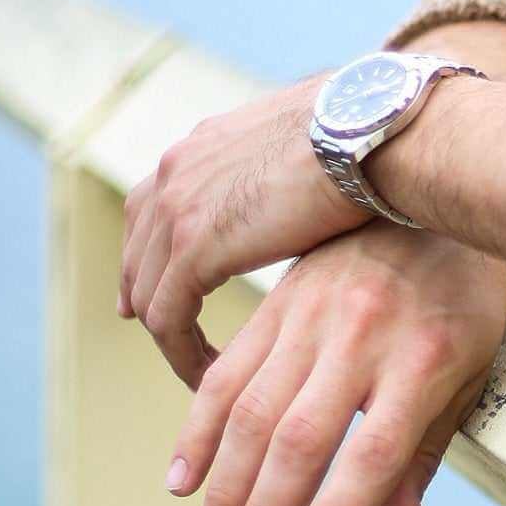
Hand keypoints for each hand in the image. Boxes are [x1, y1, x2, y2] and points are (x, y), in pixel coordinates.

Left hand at [121, 74, 369, 385]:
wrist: (367, 131)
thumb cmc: (367, 136)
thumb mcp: (313, 146)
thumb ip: (294, 164)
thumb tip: (324, 172)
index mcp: (206, 144)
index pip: (154, 202)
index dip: (152, 247)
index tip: (160, 284)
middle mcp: (178, 171)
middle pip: (138, 248)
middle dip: (145, 293)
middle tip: (164, 333)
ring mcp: (178, 209)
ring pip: (150, 290)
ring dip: (172, 335)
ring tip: (203, 369)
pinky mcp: (193, 247)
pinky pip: (168, 318)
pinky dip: (183, 353)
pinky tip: (210, 374)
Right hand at [165, 221, 505, 505]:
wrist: (429, 196)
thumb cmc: (460, 299)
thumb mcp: (466, 371)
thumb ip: (425, 451)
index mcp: (422, 361)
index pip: (372, 453)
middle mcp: (361, 337)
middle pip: (300, 439)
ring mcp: (311, 317)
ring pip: (251, 412)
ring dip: (224, 489)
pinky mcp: (275, 304)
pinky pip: (226, 372)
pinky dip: (199, 430)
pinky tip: (185, 481)